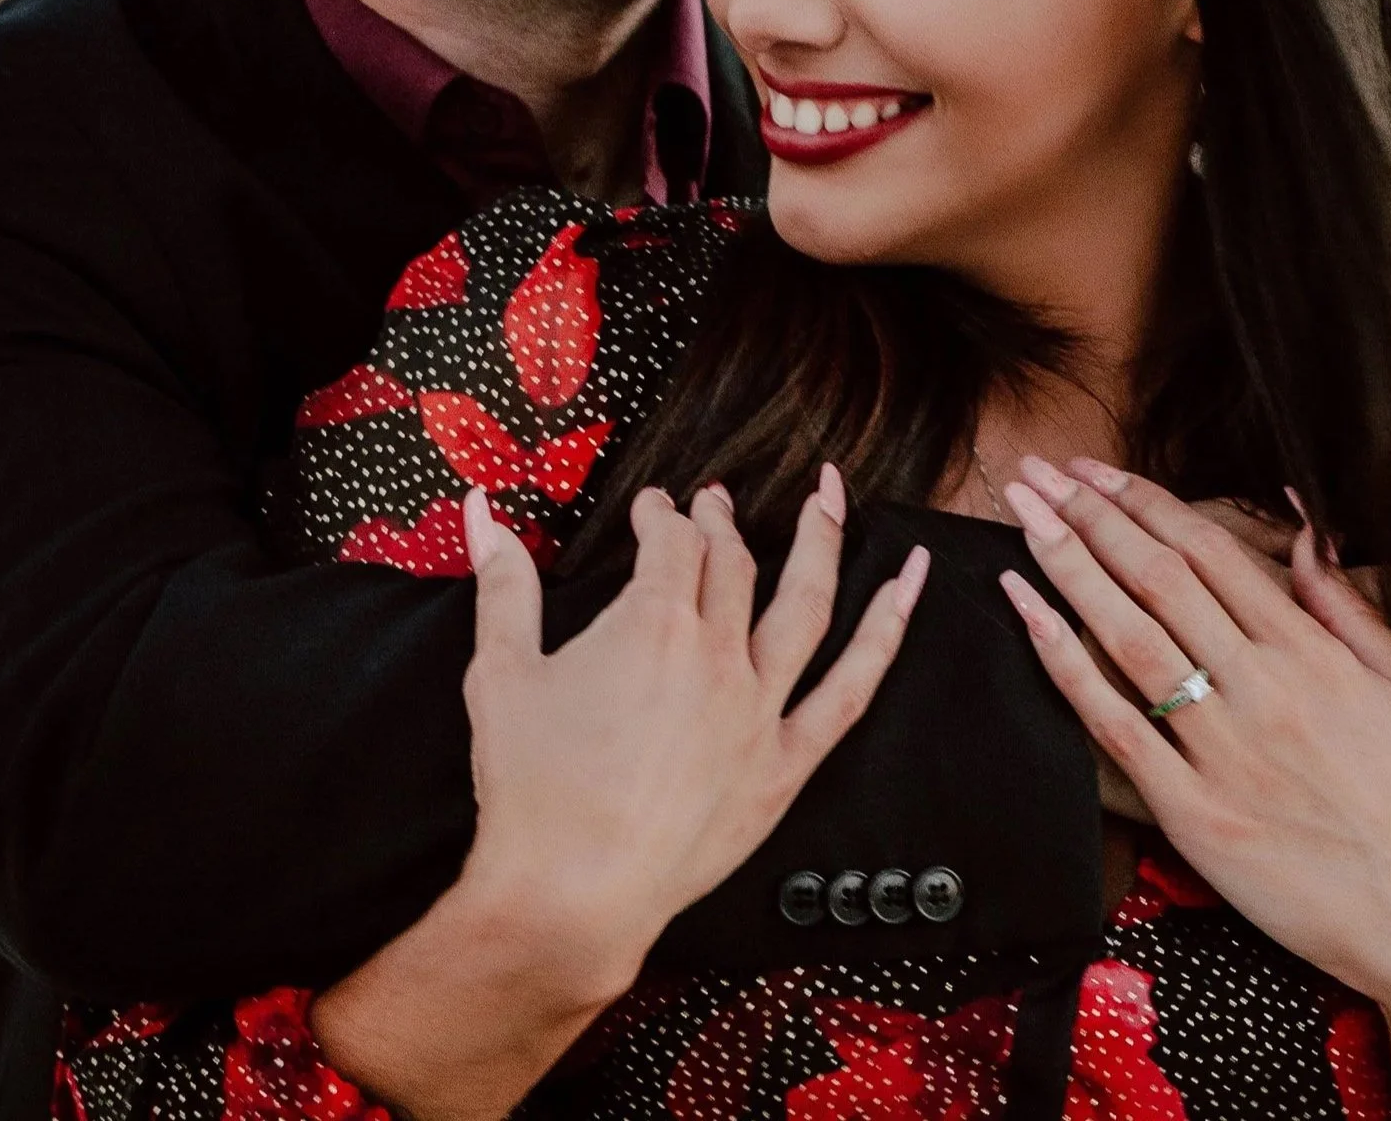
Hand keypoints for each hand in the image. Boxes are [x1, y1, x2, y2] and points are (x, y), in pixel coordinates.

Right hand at [313, 471, 926, 1119]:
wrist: (571, 894)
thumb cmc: (533, 789)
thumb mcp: (502, 673)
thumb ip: (501, 584)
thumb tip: (482, 510)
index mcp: (651, 624)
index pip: (670, 542)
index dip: (661, 516)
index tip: (652, 509)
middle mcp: (716, 654)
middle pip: (731, 563)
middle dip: (720, 522)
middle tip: (715, 501)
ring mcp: (759, 708)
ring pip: (807, 602)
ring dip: (822, 540)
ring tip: (829, 497)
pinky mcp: (786, 763)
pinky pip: (853, 686)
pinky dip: (887, 629)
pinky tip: (908, 585)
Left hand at [999, 457, 1390, 1118]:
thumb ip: (1347, 606)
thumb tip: (1304, 529)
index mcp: (1311, 653)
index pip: (1208, 552)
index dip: (1142, 502)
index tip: (1094, 471)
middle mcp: (1261, 688)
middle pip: (1156, 577)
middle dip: (1087, 514)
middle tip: (1035, 474)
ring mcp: (1222, 749)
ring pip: (1127, 634)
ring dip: (1066, 565)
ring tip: (1021, 516)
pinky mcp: (1191, 811)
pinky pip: (1113, 724)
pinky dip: (1064, 661)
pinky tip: (1027, 611)